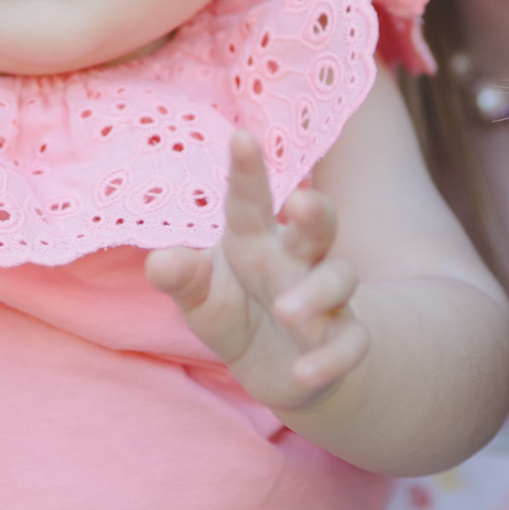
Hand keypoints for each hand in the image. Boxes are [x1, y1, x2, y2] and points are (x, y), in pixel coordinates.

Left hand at [147, 132, 369, 414]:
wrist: (275, 365)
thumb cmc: (233, 310)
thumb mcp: (200, 297)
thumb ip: (183, 278)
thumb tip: (158, 262)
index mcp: (255, 239)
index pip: (250, 201)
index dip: (247, 170)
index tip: (241, 136)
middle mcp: (295, 259)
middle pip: (318, 224)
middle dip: (314, 211)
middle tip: (300, 203)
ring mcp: (325, 297)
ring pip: (339, 277)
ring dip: (316, 292)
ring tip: (287, 312)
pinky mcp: (340, 338)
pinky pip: (350, 342)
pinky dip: (331, 357)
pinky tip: (305, 373)